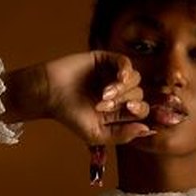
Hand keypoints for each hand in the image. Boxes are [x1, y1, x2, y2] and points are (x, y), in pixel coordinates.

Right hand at [3, 51, 152, 144]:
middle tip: (102, 104)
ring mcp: (113, 75)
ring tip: (103, 93)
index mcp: (119, 111)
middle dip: (124, 100)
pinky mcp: (105, 60)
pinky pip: (125, 62)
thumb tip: (146, 130)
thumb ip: (121, 135)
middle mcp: (119, 93)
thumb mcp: (96, 134)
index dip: (140, 110)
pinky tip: (119, 77)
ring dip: (122, 87)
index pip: (142, 111)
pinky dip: (125, 69)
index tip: (128, 110)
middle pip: (139, 94)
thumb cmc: (70, 115)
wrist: (49, 93)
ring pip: (135, 79)